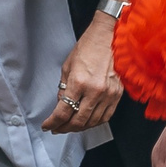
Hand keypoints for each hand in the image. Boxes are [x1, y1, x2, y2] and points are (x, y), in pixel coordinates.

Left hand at [43, 15, 123, 133]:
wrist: (109, 37)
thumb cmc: (89, 47)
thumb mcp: (67, 67)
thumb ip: (63, 88)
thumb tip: (61, 105)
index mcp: (79, 82)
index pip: (63, 111)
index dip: (53, 122)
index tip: (47, 125)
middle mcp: (95, 90)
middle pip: (78, 121)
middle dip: (64, 128)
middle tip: (57, 128)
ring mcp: (108, 94)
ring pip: (92, 122)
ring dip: (79, 128)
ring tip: (70, 126)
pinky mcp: (118, 94)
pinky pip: (106, 116)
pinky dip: (95, 122)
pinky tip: (87, 121)